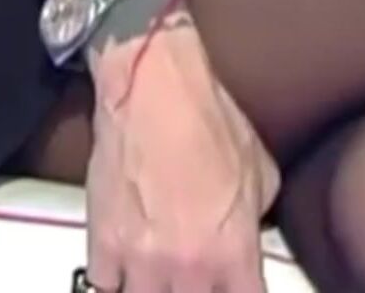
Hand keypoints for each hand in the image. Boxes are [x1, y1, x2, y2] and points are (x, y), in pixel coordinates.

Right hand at [85, 20, 280, 292]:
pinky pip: (107, 285)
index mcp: (234, 251)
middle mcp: (189, 267)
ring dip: (156, 288)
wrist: (155, 92)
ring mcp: (141, 262)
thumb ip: (256, 217)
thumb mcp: (261, 171)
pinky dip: (117, 279)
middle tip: (196, 277)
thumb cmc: (209, 121)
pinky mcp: (103, 246)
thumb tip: (250, 230)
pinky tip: (128, 266)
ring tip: (163, 274)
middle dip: (198, 292)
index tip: (237, 286)